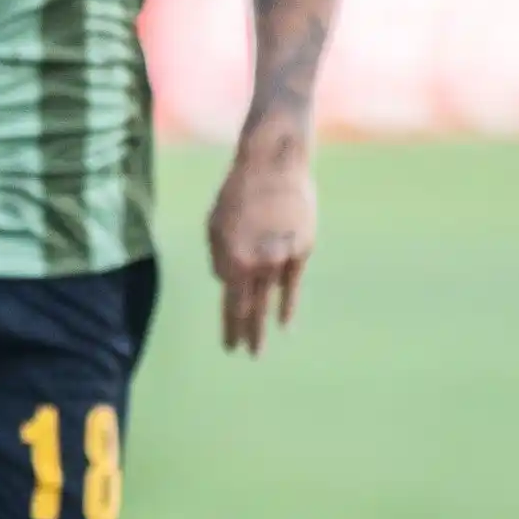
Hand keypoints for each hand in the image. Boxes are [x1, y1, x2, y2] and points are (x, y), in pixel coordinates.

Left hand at [205, 132, 315, 353]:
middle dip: (246, 334)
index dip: (230, 328)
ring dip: (265, 325)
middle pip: (251, 308)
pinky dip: (288, 304)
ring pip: (272, 300)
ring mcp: (283, 258)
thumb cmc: (238, 193)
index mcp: (233, 258)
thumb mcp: (215, 225)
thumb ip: (219, 258)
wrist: (273, 164)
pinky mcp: (303, 248)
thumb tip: (225, 284)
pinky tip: (284, 323)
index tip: (229, 347)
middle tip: (246, 355)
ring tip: (260, 348)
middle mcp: (259, 264)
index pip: (231, 304)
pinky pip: (293, 284)